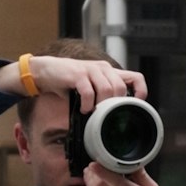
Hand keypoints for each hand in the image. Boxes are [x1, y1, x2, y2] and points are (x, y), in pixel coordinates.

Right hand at [0, 55, 147, 110]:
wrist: (45, 71)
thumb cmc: (68, 81)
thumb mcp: (90, 86)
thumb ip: (102, 95)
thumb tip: (113, 117)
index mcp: (109, 72)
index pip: (136, 77)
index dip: (141, 91)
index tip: (136, 105)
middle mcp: (103, 69)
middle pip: (120, 87)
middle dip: (114, 104)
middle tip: (104, 115)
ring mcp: (90, 70)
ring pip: (107, 89)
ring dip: (101, 105)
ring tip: (92, 112)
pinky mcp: (77, 74)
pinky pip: (88, 91)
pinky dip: (87, 103)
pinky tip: (83, 109)